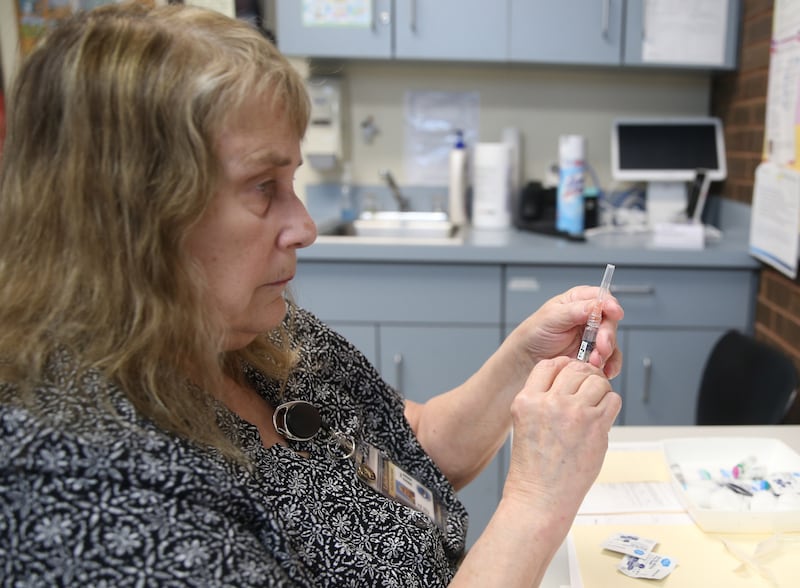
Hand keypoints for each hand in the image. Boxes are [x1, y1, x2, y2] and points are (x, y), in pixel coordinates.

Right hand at [503, 357, 621, 516]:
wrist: (540, 497)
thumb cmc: (533, 467)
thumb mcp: (524, 424)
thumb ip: (542, 400)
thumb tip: (570, 381)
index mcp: (527, 400)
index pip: (549, 365)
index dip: (563, 367)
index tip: (570, 375)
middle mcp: (550, 403)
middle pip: (576, 368)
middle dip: (585, 376)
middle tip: (587, 389)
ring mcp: (574, 413)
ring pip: (597, 381)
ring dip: (600, 390)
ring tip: (594, 406)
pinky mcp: (595, 426)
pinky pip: (613, 400)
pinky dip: (610, 405)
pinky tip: (601, 417)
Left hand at [509, 285, 623, 378]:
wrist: (528, 358)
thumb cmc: (535, 333)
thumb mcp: (551, 317)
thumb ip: (574, 311)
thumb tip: (596, 305)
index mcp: (578, 301)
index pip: (601, 297)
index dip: (610, 304)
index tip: (614, 312)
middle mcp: (589, 317)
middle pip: (610, 321)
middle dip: (607, 335)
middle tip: (601, 347)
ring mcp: (593, 337)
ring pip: (612, 342)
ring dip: (607, 353)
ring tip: (594, 362)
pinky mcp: (594, 355)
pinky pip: (610, 359)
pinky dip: (610, 366)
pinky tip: (604, 371)